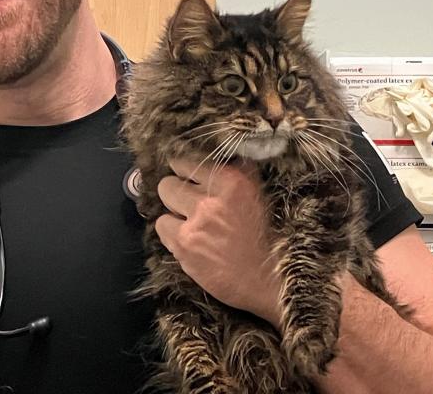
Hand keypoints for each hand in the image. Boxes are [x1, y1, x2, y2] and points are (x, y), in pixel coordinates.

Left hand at [155, 158, 283, 325]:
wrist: (271, 279)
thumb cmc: (267, 235)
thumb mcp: (258, 193)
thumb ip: (238, 170)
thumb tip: (220, 153)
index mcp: (234, 180)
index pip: (187, 161)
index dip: (185, 171)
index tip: (188, 179)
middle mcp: (212, 198)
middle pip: (169, 181)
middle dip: (176, 191)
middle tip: (187, 203)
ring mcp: (196, 222)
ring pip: (164, 202)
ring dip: (173, 211)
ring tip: (190, 223)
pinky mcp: (185, 245)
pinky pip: (162, 226)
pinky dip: (171, 232)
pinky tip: (188, 240)